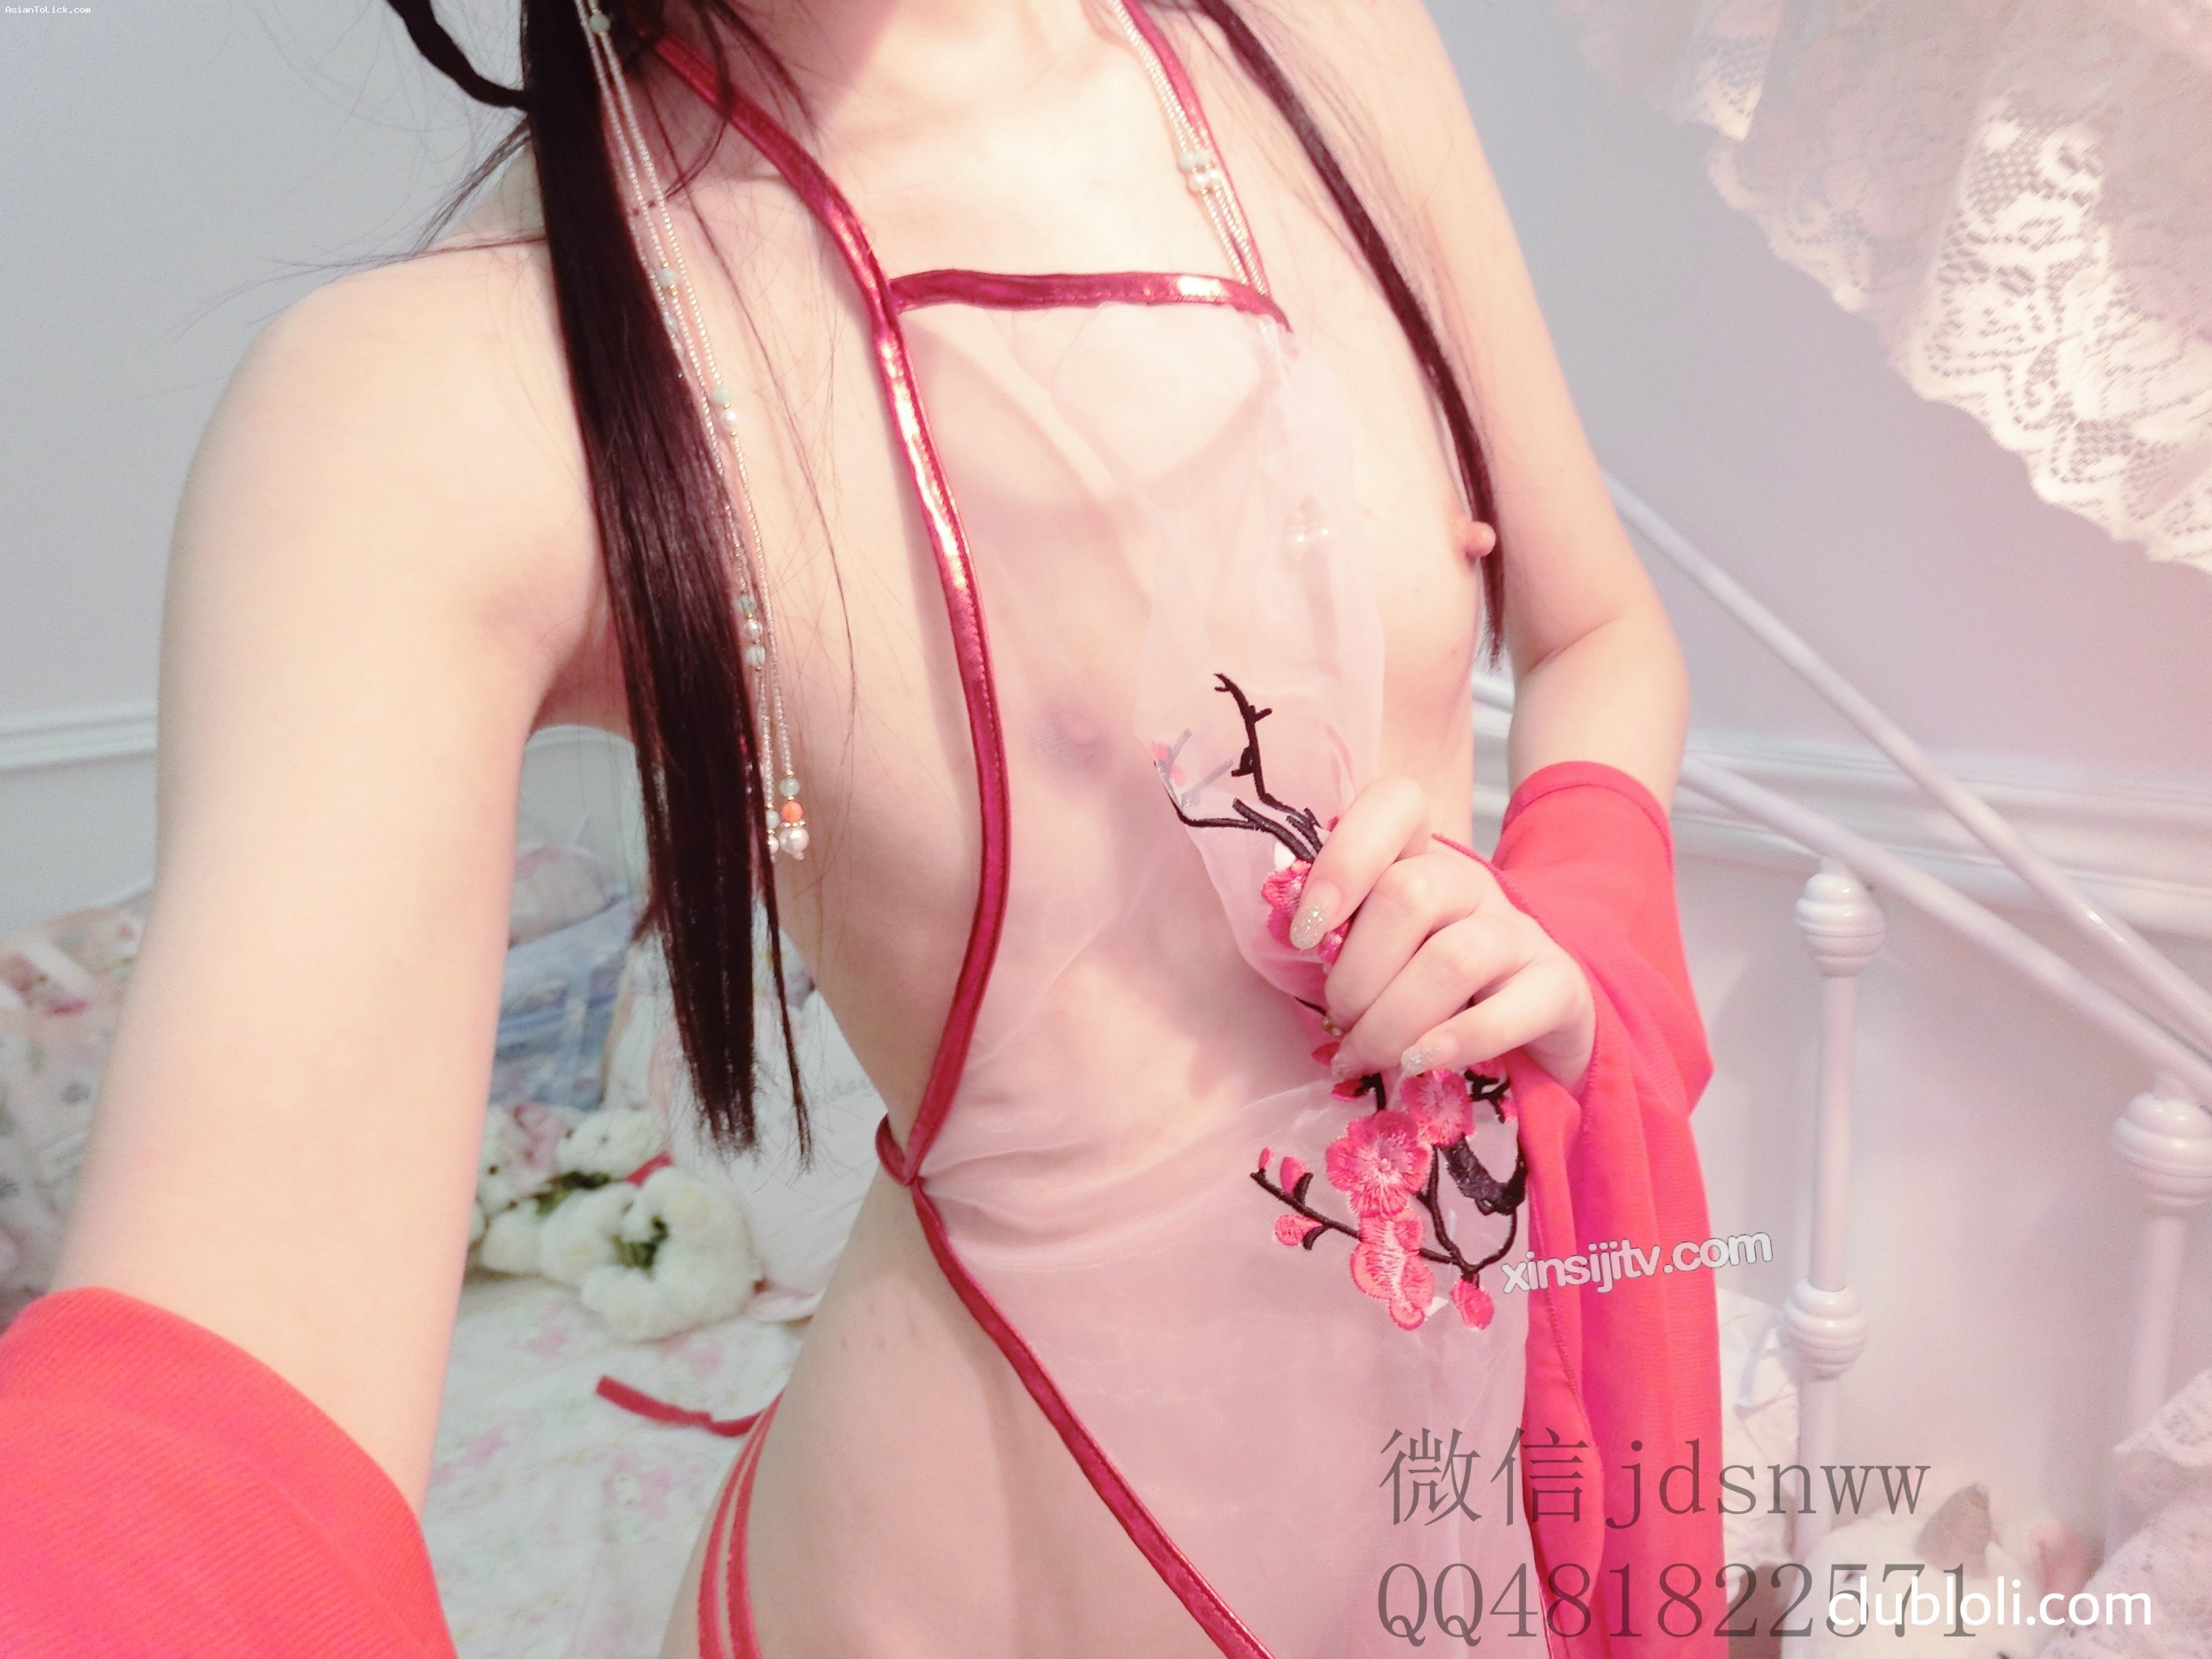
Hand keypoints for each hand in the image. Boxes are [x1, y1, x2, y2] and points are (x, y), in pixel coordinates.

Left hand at [1288, 775, 1596, 1094]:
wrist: (1537, 1022)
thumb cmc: (1430, 988)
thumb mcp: (1381, 952)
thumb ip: (1342, 938)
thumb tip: (1293, 944)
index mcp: (1421, 859)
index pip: (1396, 804)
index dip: (1345, 858)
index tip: (1306, 930)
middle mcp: (1473, 885)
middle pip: (1411, 894)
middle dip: (1356, 973)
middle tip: (1339, 1021)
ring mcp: (1520, 932)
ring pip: (1452, 959)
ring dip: (1391, 1020)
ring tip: (1365, 1056)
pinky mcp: (1558, 986)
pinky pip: (1506, 1011)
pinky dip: (1454, 1042)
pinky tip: (1418, 1063)